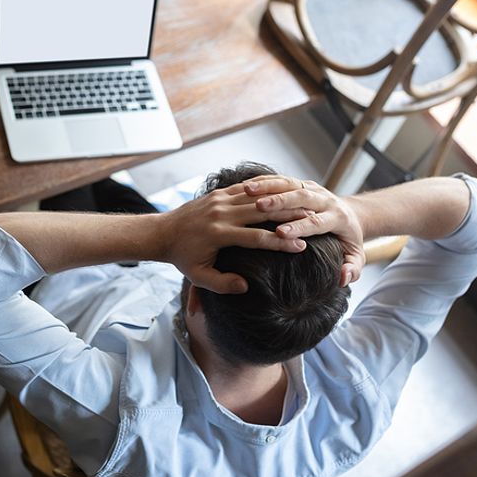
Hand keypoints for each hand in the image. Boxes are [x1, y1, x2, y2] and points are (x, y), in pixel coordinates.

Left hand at [159, 182, 308, 293]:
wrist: (163, 233)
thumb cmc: (182, 258)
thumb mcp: (198, 277)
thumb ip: (222, 284)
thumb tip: (246, 286)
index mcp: (218, 234)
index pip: (257, 238)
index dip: (280, 243)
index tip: (301, 248)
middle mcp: (221, 214)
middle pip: (262, 214)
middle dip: (289, 218)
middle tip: (313, 223)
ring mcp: (219, 200)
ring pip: (257, 199)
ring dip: (280, 203)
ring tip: (303, 207)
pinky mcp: (219, 193)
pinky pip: (246, 189)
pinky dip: (265, 192)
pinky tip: (282, 194)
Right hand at [244, 175, 364, 286]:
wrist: (352, 216)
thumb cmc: (349, 242)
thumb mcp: (356, 258)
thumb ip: (352, 270)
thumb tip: (342, 276)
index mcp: (338, 218)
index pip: (317, 222)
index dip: (299, 226)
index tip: (281, 232)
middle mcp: (326, 199)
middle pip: (302, 197)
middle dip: (280, 201)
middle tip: (259, 207)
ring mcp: (314, 188)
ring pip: (290, 183)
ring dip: (268, 186)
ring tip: (248, 191)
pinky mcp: (303, 184)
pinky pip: (283, 179)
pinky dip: (265, 181)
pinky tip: (247, 186)